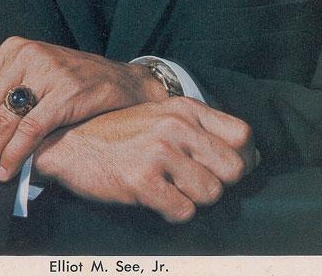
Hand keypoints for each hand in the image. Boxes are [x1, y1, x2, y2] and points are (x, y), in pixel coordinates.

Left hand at [0, 36, 166, 194]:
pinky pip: (31, 129)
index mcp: (10, 50)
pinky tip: (4, 174)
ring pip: (3, 121)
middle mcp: (26, 55)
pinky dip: (14, 155)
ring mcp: (48, 72)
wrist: (120, 82)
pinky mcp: (68, 92)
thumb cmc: (64, 79)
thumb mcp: (21, 70)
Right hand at [34, 98, 256, 222]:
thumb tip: (250, 155)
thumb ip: (201, 128)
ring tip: (171, 189)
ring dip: (195, 199)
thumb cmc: (122, 133)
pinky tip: (157, 199)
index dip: (244, 158)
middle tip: (196, 184)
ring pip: (211, 194)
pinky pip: (184, 211)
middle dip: (220, 183)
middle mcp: (176, 126)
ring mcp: (159, 152)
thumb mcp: (164, 116)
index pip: (243, 135)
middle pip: (234, 169)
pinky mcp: (142, 181)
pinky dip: (174, 213)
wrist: (71, 142)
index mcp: (185, 108)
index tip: (227, 169)